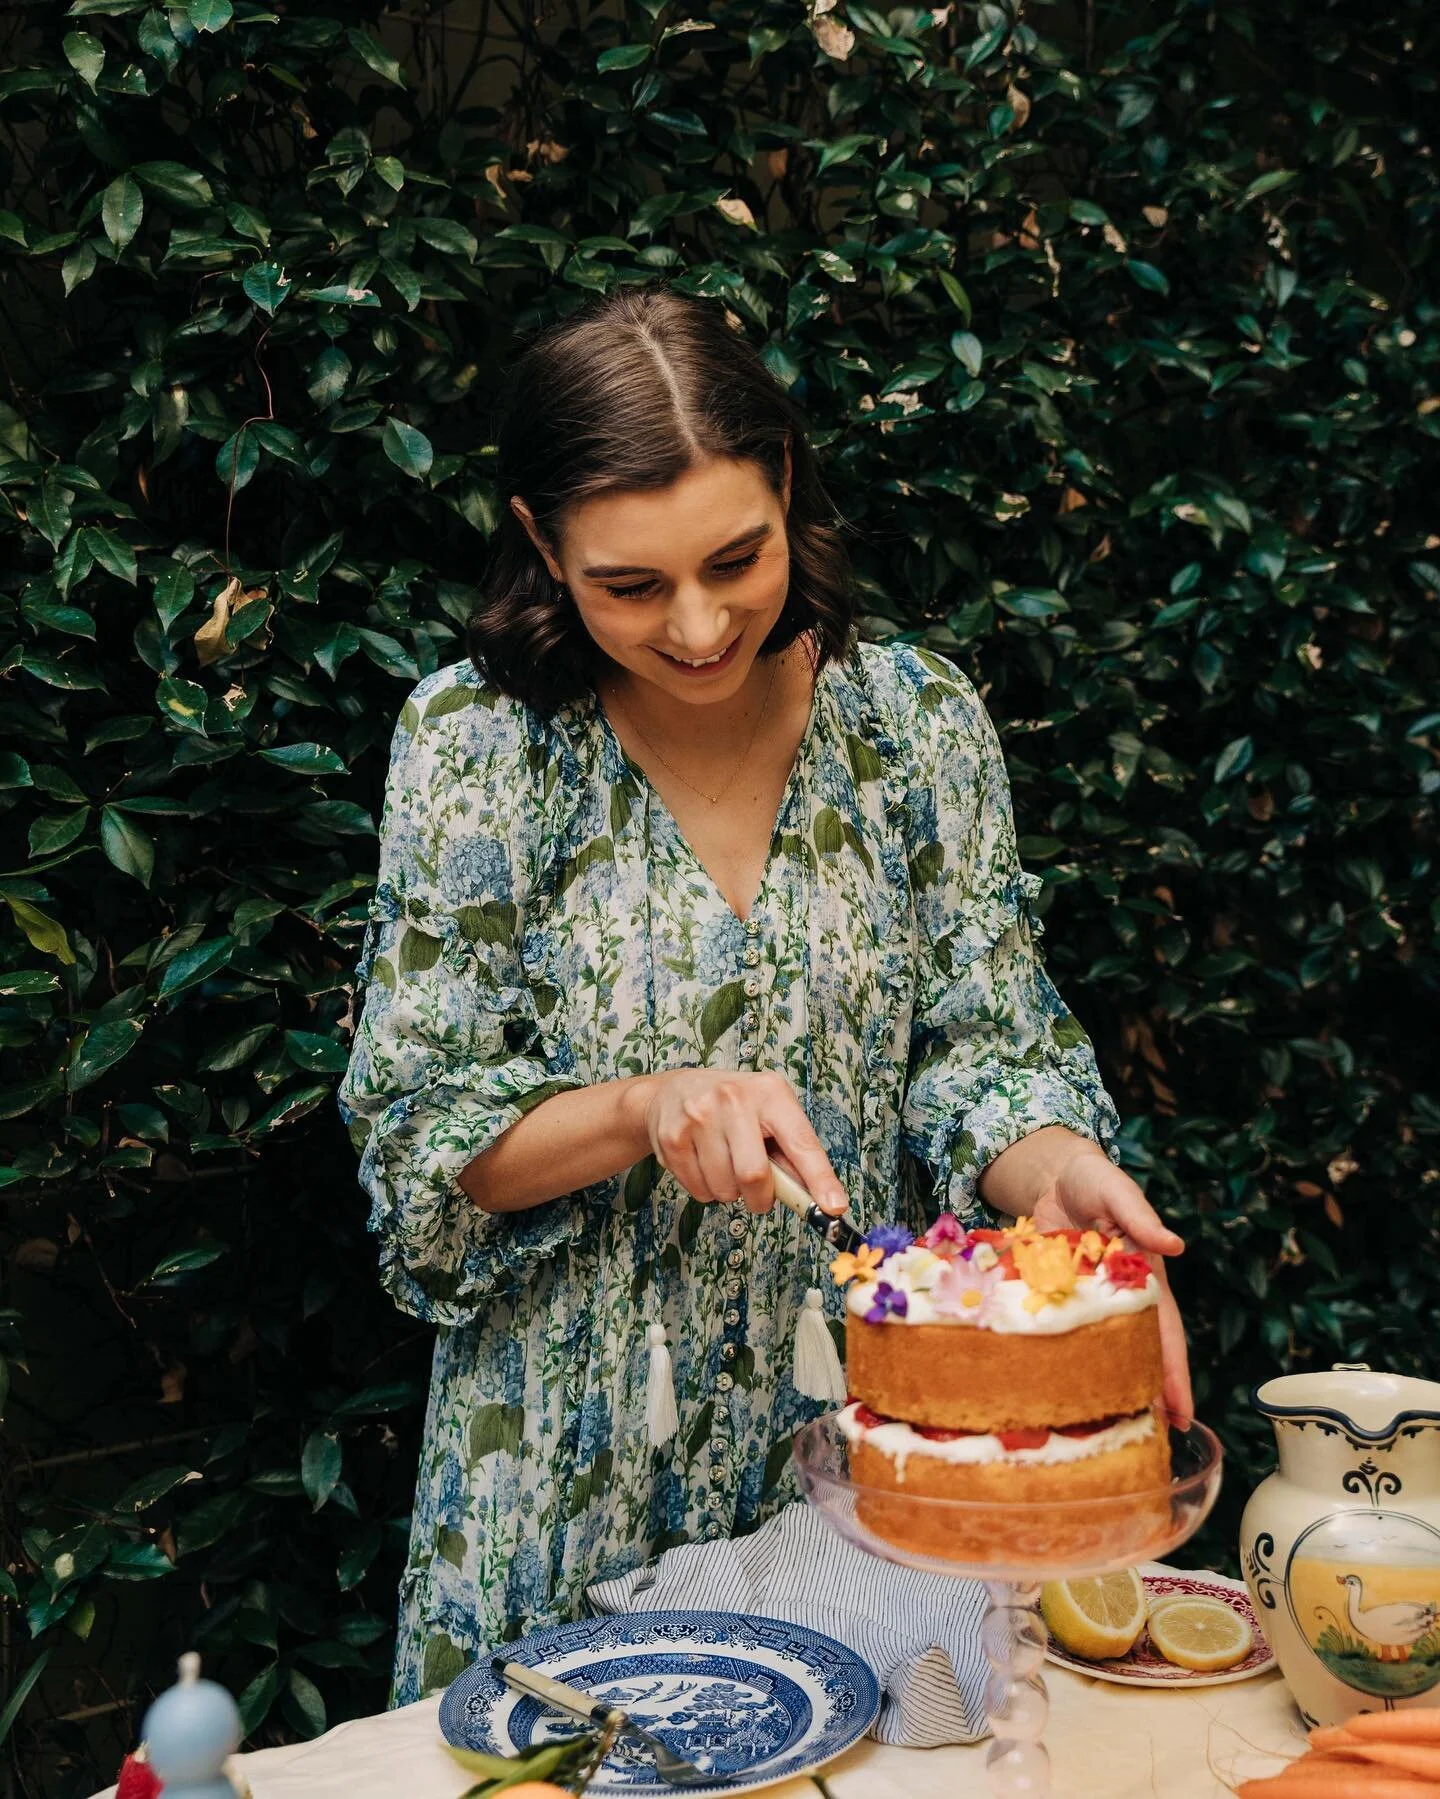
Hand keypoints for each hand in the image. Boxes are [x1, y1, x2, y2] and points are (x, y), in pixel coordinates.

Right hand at [641, 1068, 848, 1215]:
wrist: (673, 1091)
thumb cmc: (732, 1106)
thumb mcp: (769, 1113)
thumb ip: (792, 1153)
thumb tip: (820, 1197)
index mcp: (770, 1092)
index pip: (801, 1142)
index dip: (820, 1179)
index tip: (834, 1207)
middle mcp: (734, 1099)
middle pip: (755, 1175)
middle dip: (761, 1198)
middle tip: (759, 1195)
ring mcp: (699, 1117)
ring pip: (725, 1188)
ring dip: (730, 1193)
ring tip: (726, 1166)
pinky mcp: (672, 1137)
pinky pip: (699, 1191)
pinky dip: (707, 1191)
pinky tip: (704, 1164)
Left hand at [1025, 1143, 1193, 1426]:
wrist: (1055, 1175)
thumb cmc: (1097, 1181)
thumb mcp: (1118, 1192)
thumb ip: (1140, 1217)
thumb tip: (1174, 1245)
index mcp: (1145, 1280)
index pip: (1165, 1332)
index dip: (1175, 1374)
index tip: (1183, 1414)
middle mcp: (1120, 1299)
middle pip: (1137, 1353)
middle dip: (1147, 1395)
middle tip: (1151, 1441)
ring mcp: (1087, 1302)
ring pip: (1101, 1352)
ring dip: (1106, 1387)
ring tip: (1107, 1431)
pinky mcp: (1055, 1298)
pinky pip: (1062, 1336)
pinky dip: (1065, 1362)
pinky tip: (1058, 1391)